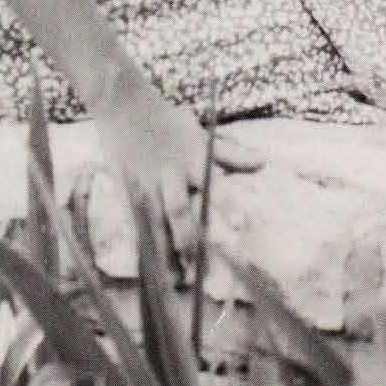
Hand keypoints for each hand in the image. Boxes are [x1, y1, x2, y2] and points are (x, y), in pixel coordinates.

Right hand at [90, 70, 261, 259]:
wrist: (122, 105)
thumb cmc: (167, 120)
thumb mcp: (200, 134)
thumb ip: (230, 154)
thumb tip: (263, 163)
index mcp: (191, 160)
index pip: (213, 188)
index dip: (225, 209)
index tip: (239, 230)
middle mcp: (169, 175)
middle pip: (179, 212)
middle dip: (188, 241)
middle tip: (200, 270)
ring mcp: (145, 185)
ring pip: (155, 224)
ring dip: (166, 253)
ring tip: (176, 281)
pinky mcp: (126, 191)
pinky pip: (135, 224)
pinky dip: (145, 246)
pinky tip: (150, 268)